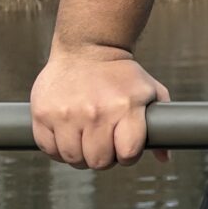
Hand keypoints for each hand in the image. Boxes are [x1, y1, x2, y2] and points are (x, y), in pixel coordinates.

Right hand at [30, 42, 169, 168]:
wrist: (88, 48)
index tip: (125, 149)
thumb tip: (164, 158)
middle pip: (98, 160)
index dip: (128, 156)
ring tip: (85, 141)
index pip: (128, 153)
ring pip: (72, 158)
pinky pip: (48, 148)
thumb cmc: (121, 75)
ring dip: (80, 156)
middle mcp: (95, 112)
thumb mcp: (150, 91)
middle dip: (104, 158)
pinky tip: (67, 137)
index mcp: (125, 107)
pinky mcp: (43, 113)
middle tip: (103, 146)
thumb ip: (161, 123)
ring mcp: (66, 113)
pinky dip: (57, 149)